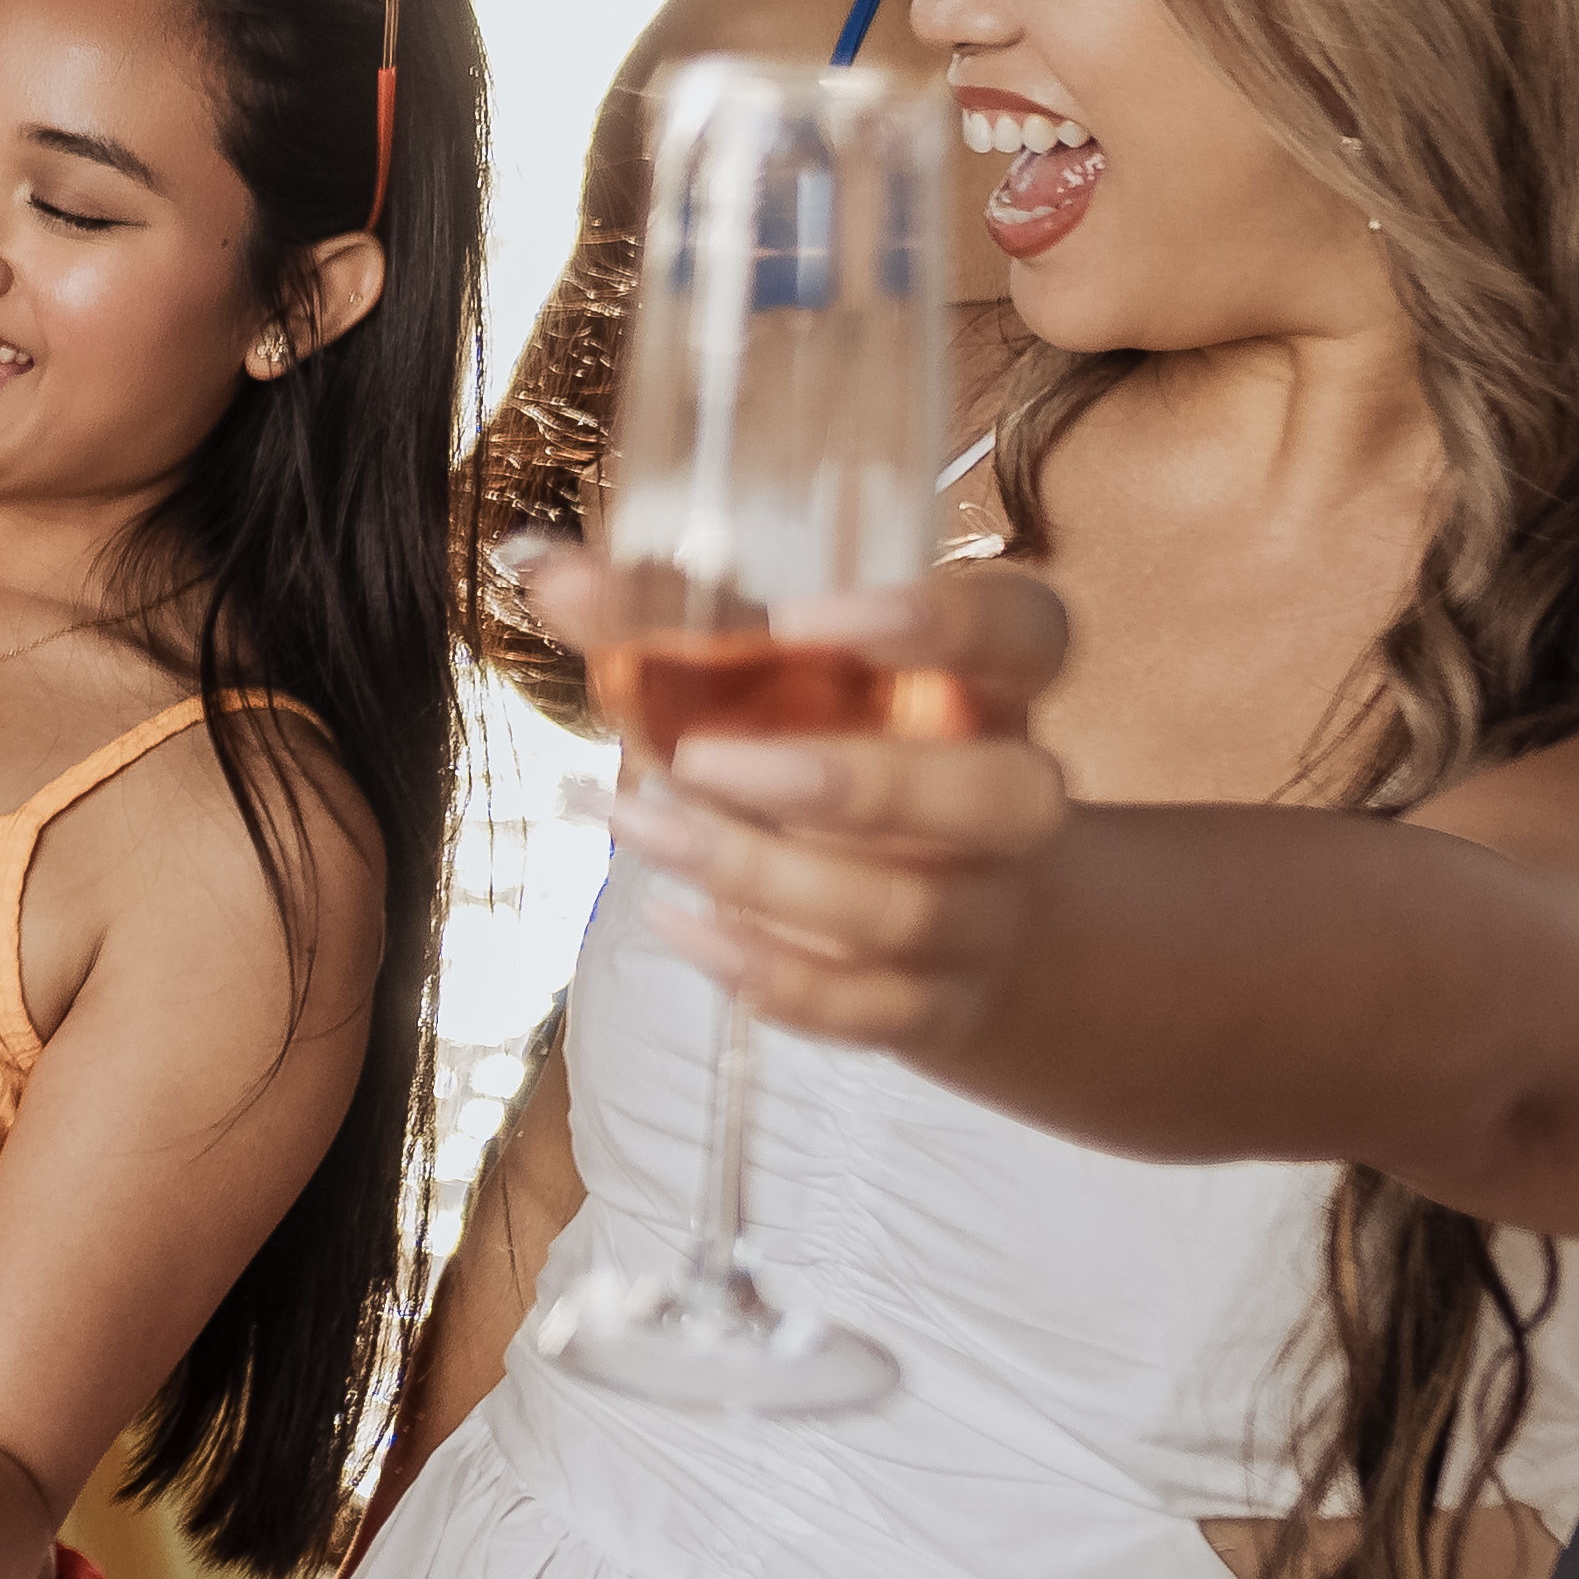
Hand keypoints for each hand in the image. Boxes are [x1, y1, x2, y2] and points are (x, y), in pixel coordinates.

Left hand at [535, 548, 1075, 1058]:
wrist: (939, 904)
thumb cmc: (841, 752)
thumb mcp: (781, 682)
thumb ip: (678, 620)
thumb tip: (551, 570)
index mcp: (990, 687)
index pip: (1026, 634)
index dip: (942, 622)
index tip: (808, 615)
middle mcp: (1012, 800)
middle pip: (1001, 795)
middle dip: (850, 782)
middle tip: (699, 759)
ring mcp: (984, 913)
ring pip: (909, 911)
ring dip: (761, 875)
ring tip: (642, 826)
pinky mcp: (934, 1005)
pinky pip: (868, 1008)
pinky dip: (765, 972)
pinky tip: (674, 922)